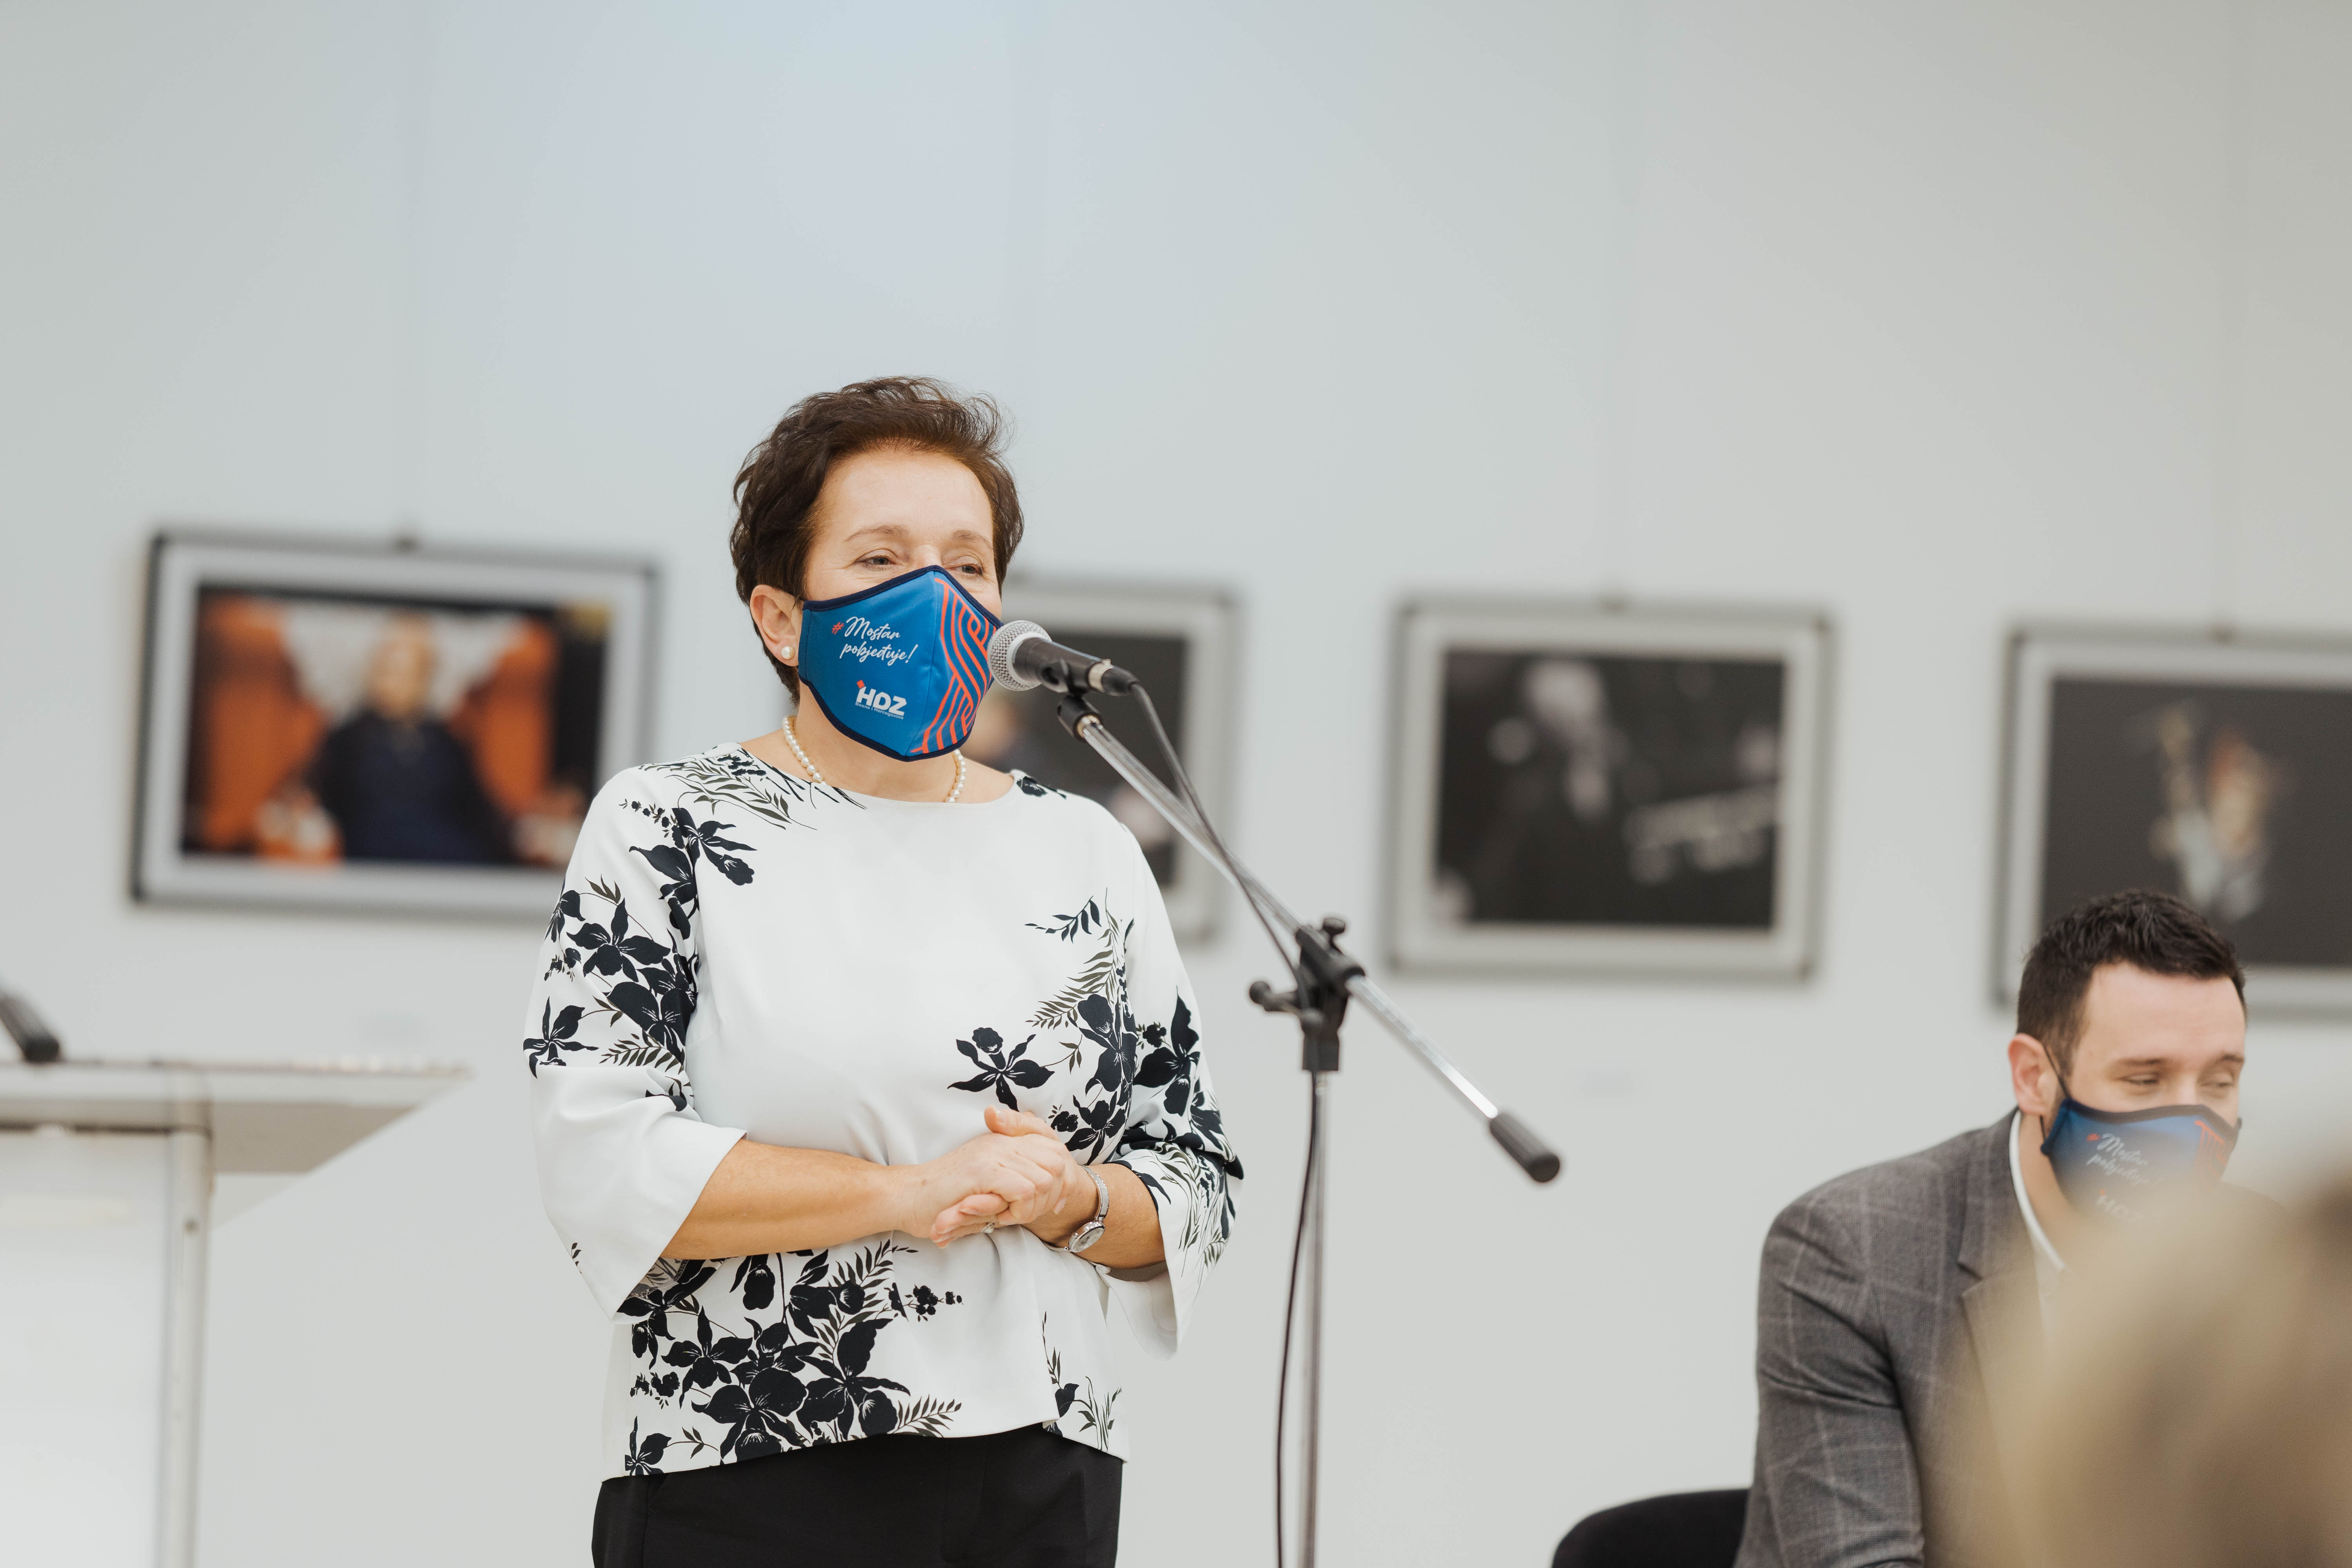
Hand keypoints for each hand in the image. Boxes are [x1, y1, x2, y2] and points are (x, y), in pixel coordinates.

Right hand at [925, 1106, 1089, 1246]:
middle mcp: (1003, 1141)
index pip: (1056, 1149)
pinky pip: (1024, 1190)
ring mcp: (993, 1154)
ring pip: (1044, 1179)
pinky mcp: (983, 1171)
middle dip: (1051, 1196)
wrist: (907, 1197)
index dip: (1062, 1180)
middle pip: (1057, 1162)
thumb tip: (1052, 1195)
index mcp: (1005, 1140)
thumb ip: (1014, 1183)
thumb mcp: (988, 1188)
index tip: (1052, 1205)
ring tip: (1009, 1216)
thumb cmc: (945, 1199)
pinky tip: (1001, 1217)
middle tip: (1025, 1214)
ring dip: (1033, 1206)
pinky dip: (1020, 1210)